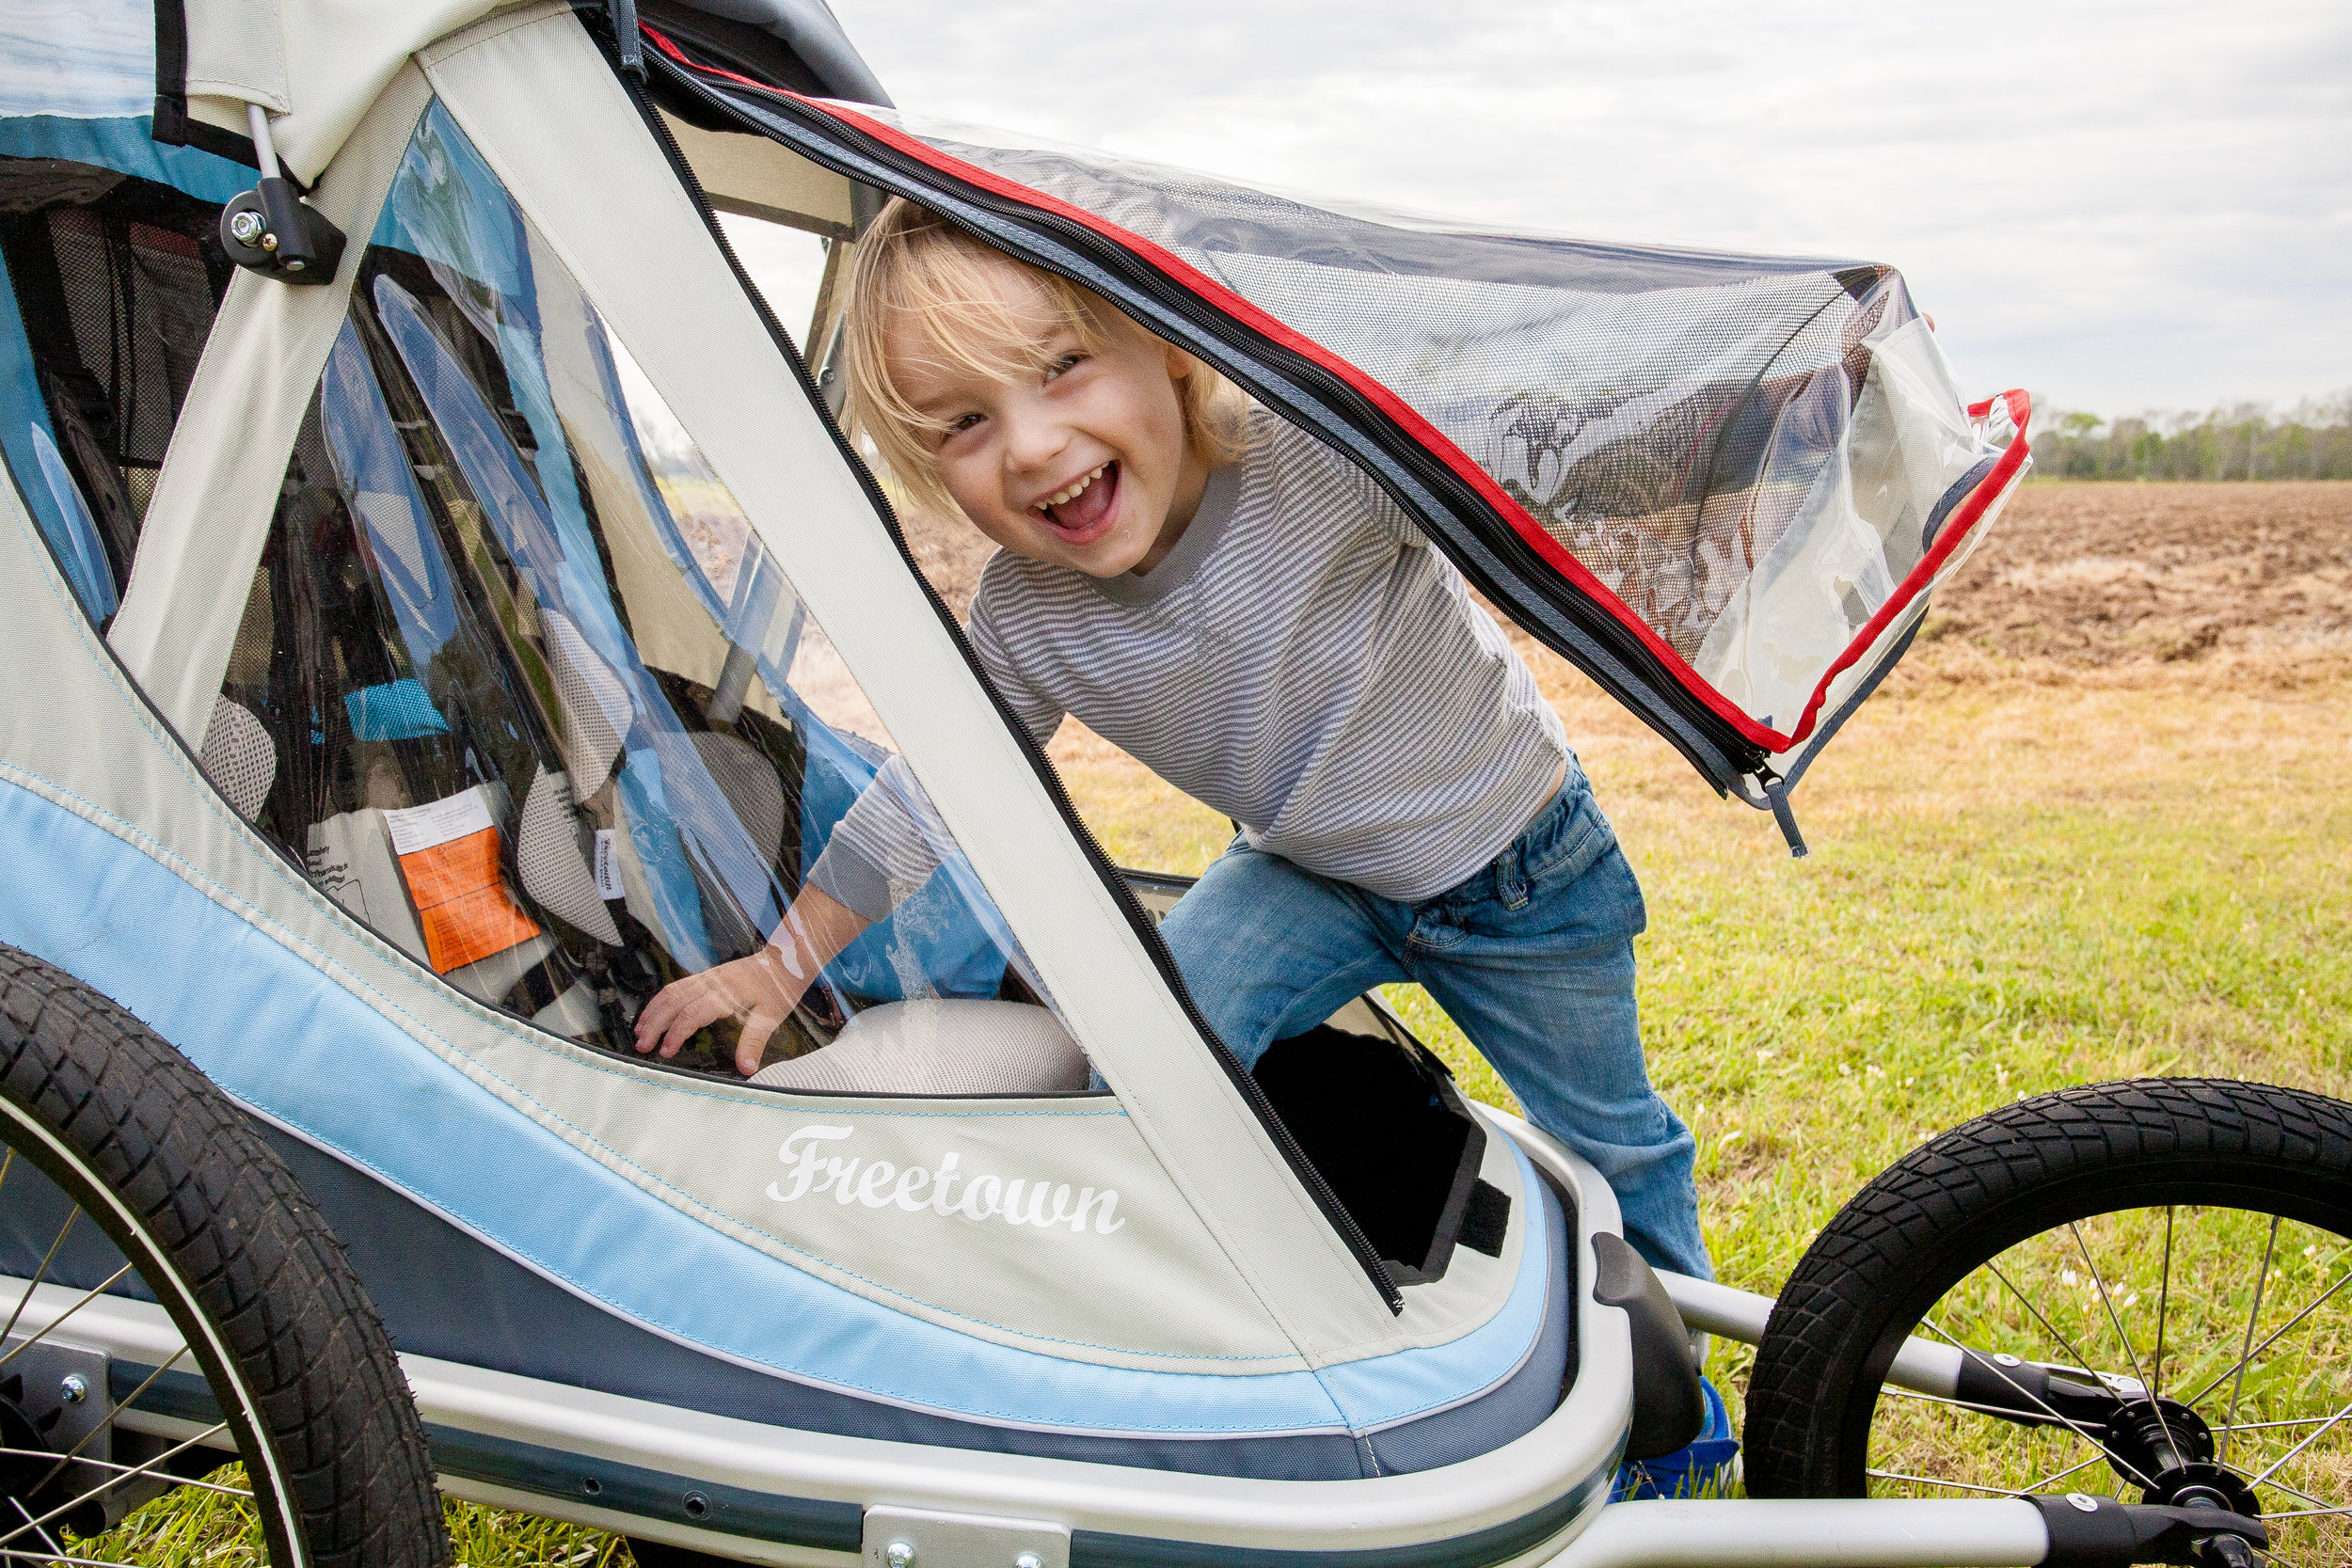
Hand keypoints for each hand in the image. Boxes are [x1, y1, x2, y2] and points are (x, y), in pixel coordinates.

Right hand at [633, 943, 811, 1076]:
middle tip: (642, 1046)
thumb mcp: (772, 1016)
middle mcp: (711, 982)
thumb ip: (755, 1041)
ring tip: (640, 1032)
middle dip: (654, 1024)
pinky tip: (655, 1013)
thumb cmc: (779, 988)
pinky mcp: (706, 977)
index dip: (676, 1033)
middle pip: (673, 1001)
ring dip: (653, 1011)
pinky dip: (661, 1001)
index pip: (692, 1014)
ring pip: (671, 991)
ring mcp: (707, 977)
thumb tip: (746, 1067)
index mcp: (725, 992)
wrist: (784, 960)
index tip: (666, 1052)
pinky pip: (677, 986)